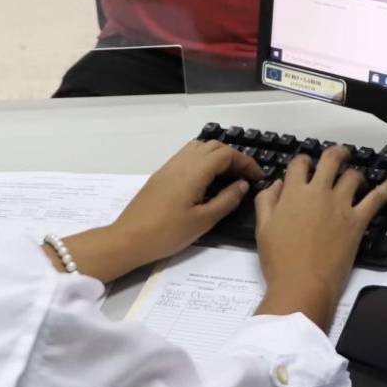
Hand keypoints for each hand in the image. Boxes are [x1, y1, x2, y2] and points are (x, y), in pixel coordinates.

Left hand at [59, 140, 259, 280]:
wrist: (128, 239)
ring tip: (229, 176)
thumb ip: (226, 200)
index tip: (258, 177)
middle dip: (233, 157)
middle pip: (213, 146)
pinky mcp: (161, 175)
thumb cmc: (167, 233)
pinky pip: (186, 157)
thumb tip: (242, 185)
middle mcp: (181, 162)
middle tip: (246, 177)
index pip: (226, 154)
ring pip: (198, 148)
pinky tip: (207, 180)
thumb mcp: (203, 221)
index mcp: (194, 171)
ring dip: (217, 156)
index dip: (246, 162)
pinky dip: (202, 161)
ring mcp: (169, 167)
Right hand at [252, 146, 386, 329]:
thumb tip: (277, 185)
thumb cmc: (279, 261)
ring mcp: (340, 206)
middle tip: (339, 154)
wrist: (302, 286)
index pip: (300, 164)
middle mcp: (319, 193)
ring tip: (355, 177)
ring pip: (353, 177)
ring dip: (354, 173)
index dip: (303, 161)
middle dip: (336, 153)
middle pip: (331, 160)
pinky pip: (376, 199)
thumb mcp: (263, 228)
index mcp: (294, 193)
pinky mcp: (357, 222)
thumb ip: (267, 202)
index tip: (305, 165)